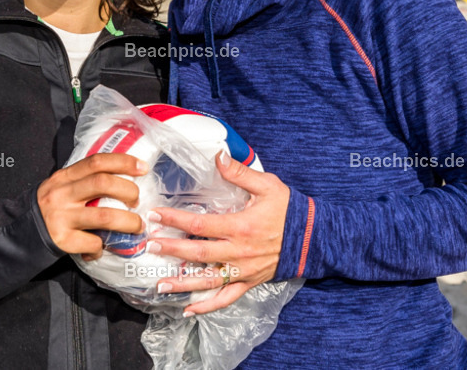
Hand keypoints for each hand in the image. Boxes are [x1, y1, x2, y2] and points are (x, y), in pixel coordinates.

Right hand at [37, 153, 147, 257]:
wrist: (22, 232)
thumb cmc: (52, 207)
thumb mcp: (64, 187)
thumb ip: (86, 181)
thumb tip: (126, 179)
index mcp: (65, 177)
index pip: (96, 161)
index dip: (123, 162)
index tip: (143, 168)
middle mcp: (62, 193)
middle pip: (102, 183)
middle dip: (128, 191)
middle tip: (137, 201)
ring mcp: (61, 217)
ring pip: (104, 216)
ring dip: (128, 222)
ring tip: (137, 226)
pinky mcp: (61, 240)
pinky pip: (92, 242)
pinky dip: (103, 245)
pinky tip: (102, 247)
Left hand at [146, 151, 290, 315]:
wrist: (315, 237)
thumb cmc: (290, 210)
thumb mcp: (268, 185)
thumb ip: (240, 173)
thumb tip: (218, 156)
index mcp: (241, 227)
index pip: (201, 225)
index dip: (175, 220)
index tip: (156, 216)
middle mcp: (240, 252)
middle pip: (199, 254)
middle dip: (172, 250)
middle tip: (151, 247)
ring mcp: (244, 270)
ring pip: (209, 281)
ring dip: (183, 284)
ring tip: (160, 285)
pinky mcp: (249, 282)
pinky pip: (226, 298)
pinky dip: (207, 307)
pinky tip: (189, 310)